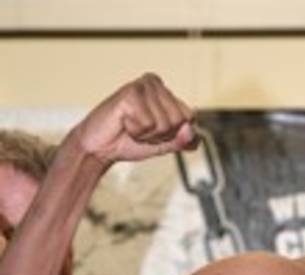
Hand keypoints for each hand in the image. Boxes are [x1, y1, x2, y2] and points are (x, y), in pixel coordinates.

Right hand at [72, 73, 196, 165]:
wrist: (100, 148)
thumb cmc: (131, 141)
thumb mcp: (166, 144)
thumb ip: (185, 140)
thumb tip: (191, 131)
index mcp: (167, 92)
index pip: (190, 118)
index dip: (174, 133)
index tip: (155, 132)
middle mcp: (156, 83)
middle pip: (179, 121)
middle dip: (161, 134)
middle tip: (141, 131)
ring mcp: (142, 85)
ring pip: (164, 123)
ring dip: (147, 134)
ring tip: (131, 127)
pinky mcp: (129, 93)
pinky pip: (147, 124)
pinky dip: (136, 131)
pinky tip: (123, 123)